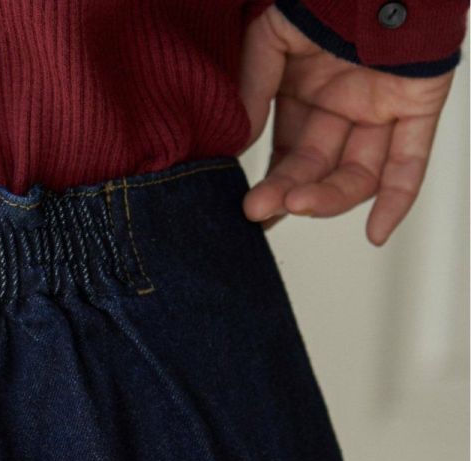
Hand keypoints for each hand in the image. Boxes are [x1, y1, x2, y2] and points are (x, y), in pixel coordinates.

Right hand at [239, 5, 454, 243]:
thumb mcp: (270, 35)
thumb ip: (253, 88)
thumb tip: (236, 143)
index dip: (272, 186)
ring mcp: (382, 107)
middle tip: (261, 206)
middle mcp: (344, 105)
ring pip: (357, 174)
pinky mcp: (418, 103)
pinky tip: (376, 233)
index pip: (288, 156)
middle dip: (289, 192)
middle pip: (318, 170)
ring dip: (328, 199)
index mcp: (307, 91)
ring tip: (299, 203)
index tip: (250, 208)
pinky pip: (410, 162)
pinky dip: (396, 199)